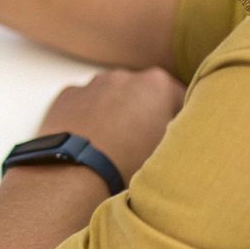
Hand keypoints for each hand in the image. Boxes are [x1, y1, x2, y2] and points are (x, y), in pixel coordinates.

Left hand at [31, 67, 184, 182]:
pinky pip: (85, 104)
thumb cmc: (128, 164)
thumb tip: (177, 131)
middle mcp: (124, 76)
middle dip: (146, 113)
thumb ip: (178, 131)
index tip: (176, 139)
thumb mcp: (169, 150)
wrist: (75, 172)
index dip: (182, 120)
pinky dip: (89, 117)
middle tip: (144, 145)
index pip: (180, 99)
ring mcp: (93, 83)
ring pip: (113, 96)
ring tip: (114, 146)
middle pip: (144, 94)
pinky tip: (90, 142)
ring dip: (116, 113)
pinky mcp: (68, 96)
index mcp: (157, 84)